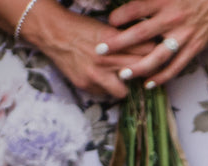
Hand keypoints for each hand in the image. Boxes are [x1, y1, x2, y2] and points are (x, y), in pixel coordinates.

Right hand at [23, 2, 157, 98]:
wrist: (53, 33)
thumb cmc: (81, 28)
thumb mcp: (106, 28)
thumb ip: (126, 40)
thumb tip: (148, 49)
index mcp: (115, 41)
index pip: (147, 51)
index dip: (153, 54)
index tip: (155, 56)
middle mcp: (107, 59)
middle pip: (140, 71)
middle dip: (144, 71)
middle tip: (144, 71)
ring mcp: (96, 75)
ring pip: (124, 91)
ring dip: (125, 87)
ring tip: (122, 80)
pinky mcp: (86, 85)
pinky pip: (105, 94)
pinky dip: (107, 88)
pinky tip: (104, 80)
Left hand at [101, 0, 207, 88]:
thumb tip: (130, 2)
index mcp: (164, 0)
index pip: (136, 9)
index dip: (120, 16)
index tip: (109, 22)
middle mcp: (172, 18)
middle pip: (140, 34)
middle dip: (118, 44)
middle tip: (100, 52)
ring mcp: (183, 35)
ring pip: (157, 56)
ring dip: (139, 67)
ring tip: (123, 74)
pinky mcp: (194, 47)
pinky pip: (176, 66)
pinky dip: (163, 77)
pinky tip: (149, 84)